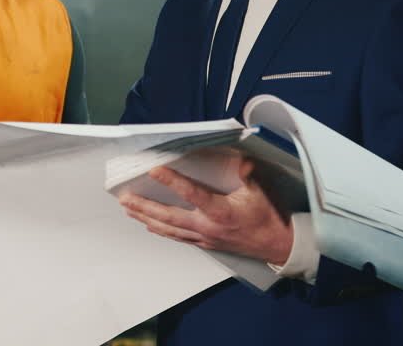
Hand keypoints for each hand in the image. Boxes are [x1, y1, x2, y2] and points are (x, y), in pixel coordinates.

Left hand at [119, 157, 293, 263]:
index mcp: (220, 212)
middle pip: (169, 216)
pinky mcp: (206, 242)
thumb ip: (246, 172)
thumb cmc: (268, 217)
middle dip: (144, 207)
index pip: (191, 194)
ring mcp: (205, 237)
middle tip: (124, 198)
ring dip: (147, 218)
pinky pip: (178, 236)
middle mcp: (208, 227)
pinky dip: (161, 230)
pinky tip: (150, 225)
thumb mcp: (260, 191)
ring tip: (128, 210)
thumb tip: (239, 157)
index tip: (154, 170)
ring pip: (169, 229)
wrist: (277, 245)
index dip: (171, 181)